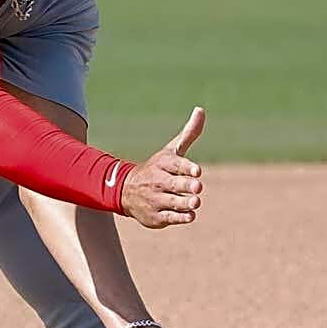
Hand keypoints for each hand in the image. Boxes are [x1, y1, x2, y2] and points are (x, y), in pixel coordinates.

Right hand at [121, 106, 205, 228]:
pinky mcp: (155, 216)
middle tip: (198, 186)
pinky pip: (168, 217)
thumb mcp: (171, 151)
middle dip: (186, 185)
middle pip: (174, 183)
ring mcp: (155, 199)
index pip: (176, 164)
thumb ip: (189, 133)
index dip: (187, 167)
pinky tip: (190, 215)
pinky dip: (179, 217)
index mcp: (163, 164)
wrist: (125, 191)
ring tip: (195, 202)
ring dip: (185, 202)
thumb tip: (200, 109)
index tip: (198, 170)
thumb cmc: (157, 169)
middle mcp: (158, 181)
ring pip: (172, 201)